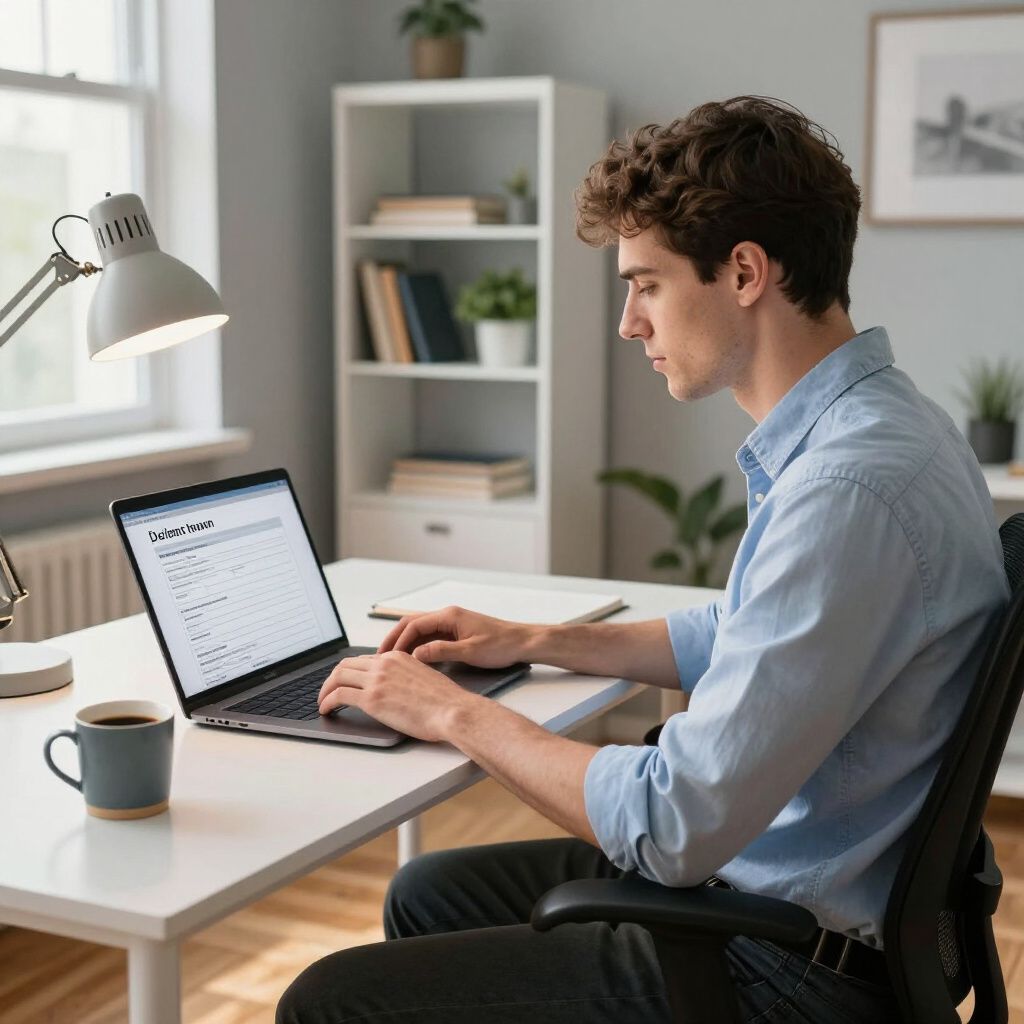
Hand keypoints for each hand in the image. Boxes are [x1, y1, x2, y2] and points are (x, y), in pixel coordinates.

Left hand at [317, 650, 475, 741]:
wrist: (452, 710)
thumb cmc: (446, 702)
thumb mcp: (425, 678)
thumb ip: (406, 677)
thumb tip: (396, 689)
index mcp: (398, 657)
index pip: (365, 660)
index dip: (352, 672)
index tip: (346, 682)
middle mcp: (385, 663)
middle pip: (347, 664)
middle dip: (333, 678)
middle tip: (329, 691)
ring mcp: (377, 680)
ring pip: (338, 676)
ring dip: (325, 689)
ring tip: (323, 701)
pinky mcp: (371, 698)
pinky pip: (339, 695)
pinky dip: (327, 701)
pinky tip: (326, 709)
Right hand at [377, 605, 534, 667]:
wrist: (522, 642)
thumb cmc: (501, 645)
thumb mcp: (470, 651)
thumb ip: (442, 651)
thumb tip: (417, 654)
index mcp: (449, 616)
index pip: (413, 624)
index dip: (397, 640)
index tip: (386, 656)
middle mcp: (447, 616)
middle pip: (411, 624)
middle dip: (394, 639)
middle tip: (379, 657)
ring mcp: (451, 624)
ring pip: (419, 630)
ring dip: (404, 643)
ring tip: (390, 660)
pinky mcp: (456, 633)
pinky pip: (430, 637)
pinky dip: (417, 646)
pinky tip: (411, 660)